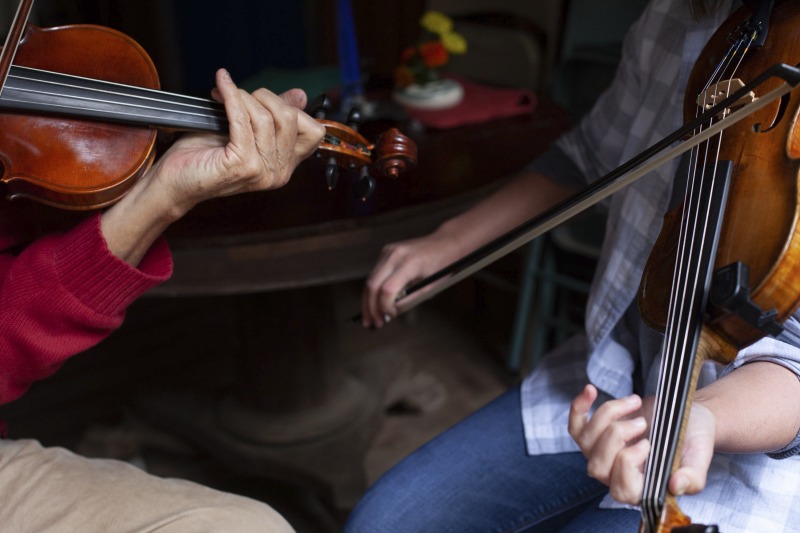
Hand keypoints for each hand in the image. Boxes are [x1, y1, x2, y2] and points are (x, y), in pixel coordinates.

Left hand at [142, 68, 324, 217]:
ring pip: (266, 117)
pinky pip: (242, 120)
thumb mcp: (246, 130)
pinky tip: (221, 86)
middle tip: (240, 95)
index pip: (314, 132)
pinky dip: (231, 97)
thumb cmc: (204, 157)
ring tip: (224, 94)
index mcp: (284, 167)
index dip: (294, 109)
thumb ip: (273, 115)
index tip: (267, 101)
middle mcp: (279, 173)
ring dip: (243, 97)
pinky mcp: (243, 165)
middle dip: (264, 97)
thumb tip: (300, 95)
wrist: (174, 181)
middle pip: (290, 118)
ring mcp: (262, 171)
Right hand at [361, 231, 462, 327]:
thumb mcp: (430, 287)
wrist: (445, 243)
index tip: (389, 317)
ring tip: (370, 318)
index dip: (385, 306)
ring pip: (370, 279)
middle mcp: (395, 255)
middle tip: (372, 323)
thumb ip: (409, 300)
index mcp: (410, 263)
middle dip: (370, 307)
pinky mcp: (386, 252)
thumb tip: (391, 313)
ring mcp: (389, 251)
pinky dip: (374, 290)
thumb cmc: (442, 266)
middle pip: (372, 285)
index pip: (387, 289)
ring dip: (368, 300)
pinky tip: (375, 303)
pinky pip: (375, 273)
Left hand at [568, 384, 715, 504]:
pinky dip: (579, 406)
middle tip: (642, 422)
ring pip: (585, 442)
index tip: (648, 443)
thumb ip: (692, 477)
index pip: (622, 489)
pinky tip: (591, 390)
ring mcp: (602, 454)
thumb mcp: (699, 458)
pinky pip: (575, 424)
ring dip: (607, 416)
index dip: (628, 464)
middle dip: (616, 437)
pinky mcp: (595, 434)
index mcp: (643, 488)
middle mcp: (617, 475)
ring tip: (635, 402)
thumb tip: (676, 486)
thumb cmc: (692, 441)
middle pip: (597, 466)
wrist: (687, 418)